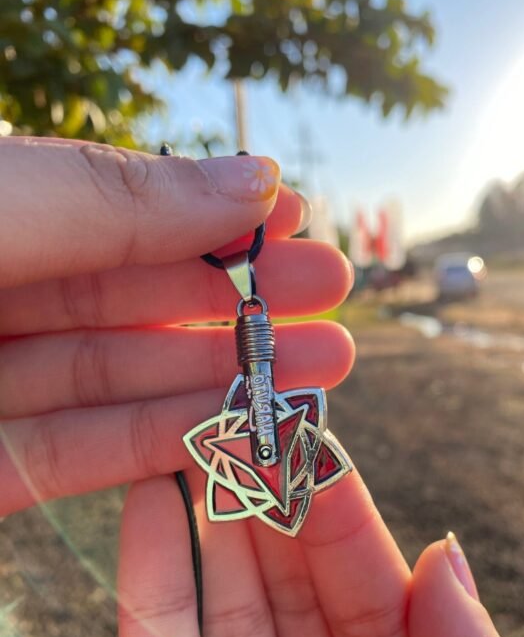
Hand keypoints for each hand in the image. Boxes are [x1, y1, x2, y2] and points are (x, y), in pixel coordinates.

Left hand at [0, 137, 352, 515]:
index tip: (298, 213)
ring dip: (219, 376)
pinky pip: (77, 456)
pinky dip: (160, 443)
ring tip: (323, 365)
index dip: (209, 214)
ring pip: (116, 382)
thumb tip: (256, 180)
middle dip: (235, 297)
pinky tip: (239, 425)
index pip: (114, 213)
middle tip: (333, 293)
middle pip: (130, 302)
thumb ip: (112, 201)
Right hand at [118, 470, 523, 636]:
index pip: (370, 596)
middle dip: (261, 508)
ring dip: (201, 534)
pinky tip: (148, 522)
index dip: (339, 516)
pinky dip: (151, 605)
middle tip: (236, 423)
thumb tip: (440, 555)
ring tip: (184, 451)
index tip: (313, 440)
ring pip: (222, 629)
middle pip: (290, 599)